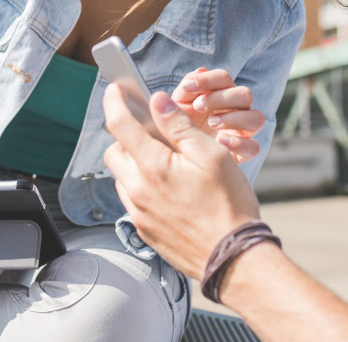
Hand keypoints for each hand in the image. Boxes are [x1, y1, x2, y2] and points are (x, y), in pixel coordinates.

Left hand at [103, 85, 261, 278]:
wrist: (233, 259)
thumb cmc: (229, 206)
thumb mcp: (212, 155)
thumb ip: (179, 126)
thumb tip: (157, 101)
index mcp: (153, 166)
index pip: (120, 124)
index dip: (115, 101)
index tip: (116, 89)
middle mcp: (137, 190)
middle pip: (114, 151)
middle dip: (126, 136)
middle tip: (153, 132)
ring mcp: (139, 212)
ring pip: (121, 176)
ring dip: (134, 162)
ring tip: (166, 162)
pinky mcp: (144, 230)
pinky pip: (131, 198)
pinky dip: (141, 185)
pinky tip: (168, 187)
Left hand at [171, 68, 265, 162]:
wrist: (177, 162)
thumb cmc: (175, 131)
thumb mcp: (176, 109)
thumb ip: (186, 91)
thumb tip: (200, 69)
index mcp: (218, 97)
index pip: (224, 78)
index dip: (208, 79)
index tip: (187, 86)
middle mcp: (234, 113)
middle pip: (245, 94)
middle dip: (220, 98)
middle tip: (198, 107)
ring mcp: (240, 135)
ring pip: (257, 118)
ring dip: (234, 118)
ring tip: (211, 124)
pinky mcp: (240, 156)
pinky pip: (254, 148)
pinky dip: (239, 144)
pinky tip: (219, 142)